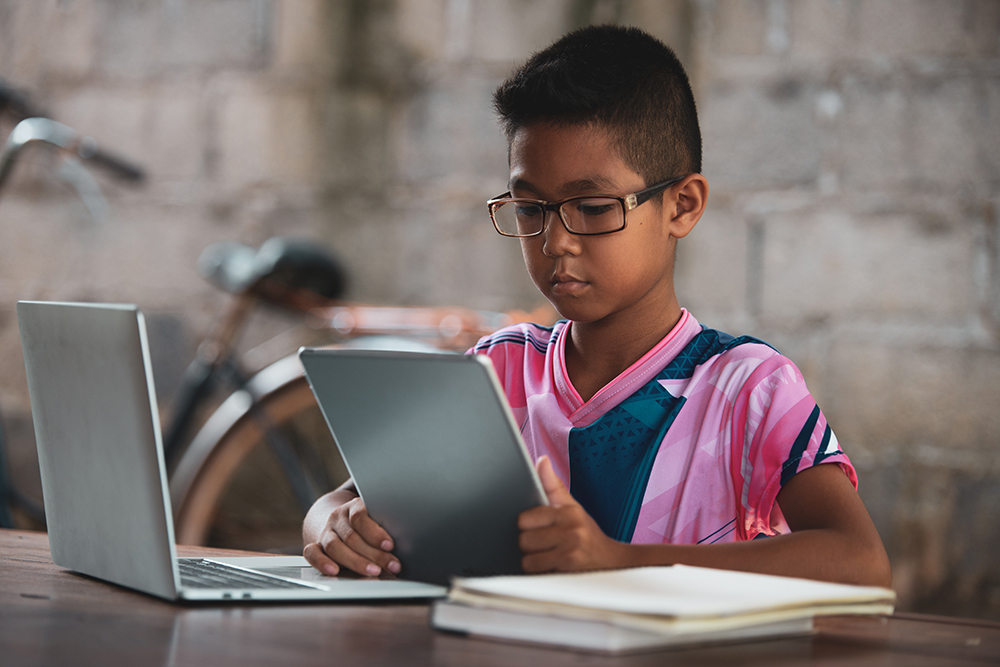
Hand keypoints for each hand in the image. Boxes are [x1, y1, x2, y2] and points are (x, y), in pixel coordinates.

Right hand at [302, 490, 400, 577]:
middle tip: (392, 566)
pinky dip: (322, 562)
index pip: (361, 517)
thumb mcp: (379, 518)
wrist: (339, 521)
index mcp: (355, 506)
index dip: (375, 532)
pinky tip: (335, 571)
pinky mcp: (316, 544)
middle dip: (374, 554)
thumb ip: (389, 526)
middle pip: (352, 536)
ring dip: (356, 561)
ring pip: (335, 546)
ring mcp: (326, 531)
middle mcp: (338, 517)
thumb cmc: (369, 524)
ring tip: (374, 572)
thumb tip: (413, 541)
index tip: (390, 545)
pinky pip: (312, 553)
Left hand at [517, 456, 627, 572]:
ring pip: (528, 558)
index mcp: (567, 511)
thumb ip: (553, 485)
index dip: (527, 526)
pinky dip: (540, 573)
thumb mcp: (572, 507)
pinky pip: (537, 572)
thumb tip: (541, 460)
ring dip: (534, 561)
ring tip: (549, 556)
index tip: (537, 528)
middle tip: (545, 545)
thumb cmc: (587, 533)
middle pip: (524, 540)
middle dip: (530, 546)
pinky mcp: (570, 568)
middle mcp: (570, 528)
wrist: (613, 561)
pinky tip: (553, 567)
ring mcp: (571, 549)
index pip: (524, 518)